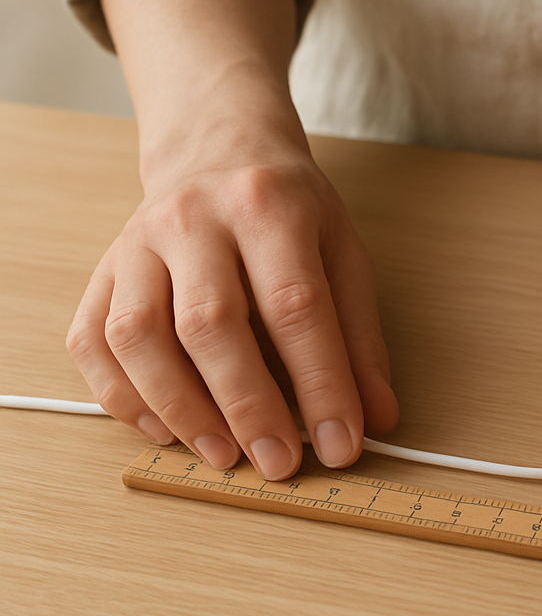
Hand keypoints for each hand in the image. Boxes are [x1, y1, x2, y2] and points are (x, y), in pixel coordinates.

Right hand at [66, 136, 397, 480]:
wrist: (219, 153)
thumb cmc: (289, 211)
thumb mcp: (343, 254)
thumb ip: (359, 336)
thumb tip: (376, 416)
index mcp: (269, 207)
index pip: (296, 306)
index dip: (321, 384)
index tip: (341, 443)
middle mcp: (194, 218)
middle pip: (211, 323)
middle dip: (248, 406)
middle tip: (279, 463)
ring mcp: (137, 242)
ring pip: (138, 336)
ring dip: (180, 409)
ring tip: (224, 454)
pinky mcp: (103, 269)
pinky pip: (92, 341)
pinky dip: (123, 397)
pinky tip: (166, 428)